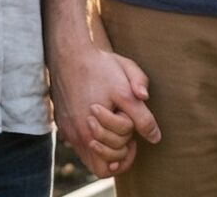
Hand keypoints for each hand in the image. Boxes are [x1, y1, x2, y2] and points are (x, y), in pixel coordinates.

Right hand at [48, 38, 159, 177]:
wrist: (68, 52)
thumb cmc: (100, 67)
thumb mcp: (126, 86)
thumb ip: (142, 114)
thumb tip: (155, 136)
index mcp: (91, 129)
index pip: (113, 160)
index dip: (129, 148)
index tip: (133, 132)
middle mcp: (76, 134)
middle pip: (102, 164)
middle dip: (117, 147)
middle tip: (124, 127)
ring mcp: (67, 130)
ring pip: (89, 156)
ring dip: (105, 146)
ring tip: (114, 126)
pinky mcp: (61, 123)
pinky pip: (78, 144)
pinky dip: (93, 138)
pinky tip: (101, 120)